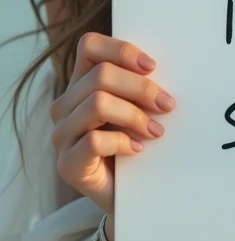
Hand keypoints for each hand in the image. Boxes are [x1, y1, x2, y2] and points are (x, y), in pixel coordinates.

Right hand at [49, 32, 175, 216]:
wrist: (130, 194)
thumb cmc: (136, 142)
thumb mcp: (137, 106)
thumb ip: (139, 85)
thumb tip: (161, 68)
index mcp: (81, 83)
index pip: (89, 46)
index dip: (122, 50)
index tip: (153, 67)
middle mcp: (65, 105)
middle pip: (100, 75)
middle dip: (140, 88)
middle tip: (167, 105)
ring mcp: (62, 135)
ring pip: (97, 103)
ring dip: (134, 115)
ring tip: (156, 130)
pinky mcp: (67, 164)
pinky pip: (94, 141)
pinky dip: (123, 142)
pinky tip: (138, 149)